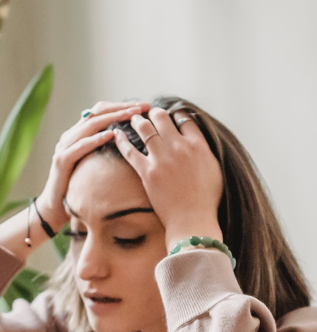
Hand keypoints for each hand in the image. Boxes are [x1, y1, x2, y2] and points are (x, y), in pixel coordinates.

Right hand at [34, 100, 151, 230]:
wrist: (56, 206)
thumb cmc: (80, 186)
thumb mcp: (96, 162)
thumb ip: (107, 148)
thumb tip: (135, 139)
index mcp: (78, 134)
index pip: (101, 111)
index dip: (122, 106)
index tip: (143, 106)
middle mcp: (70, 136)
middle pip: (96, 113)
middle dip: (121, 108)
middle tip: (141, 107)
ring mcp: (64, 147)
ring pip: (90, 125)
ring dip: (113, 118)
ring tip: (131, 116)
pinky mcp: (61, 161)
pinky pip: (80, 146)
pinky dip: (95, 139)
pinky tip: (111, 135)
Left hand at [111, 106, 223, 245]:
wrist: (192, 219)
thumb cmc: (206, 199)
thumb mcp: (214, 169)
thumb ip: (204, 152)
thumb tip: (197, 142)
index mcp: (198, 146)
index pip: (185, 120)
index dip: (176, 115)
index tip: (170, 116)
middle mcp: (180, 147)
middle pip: (163, 119)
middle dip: (154, 113)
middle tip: (148, 112)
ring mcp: (162, 158)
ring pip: (145, 129)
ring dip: (137, 121)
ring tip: (132, 118)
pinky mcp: (146, 171)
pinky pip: (129, 150)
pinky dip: (121, 140)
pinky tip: (115, 133)